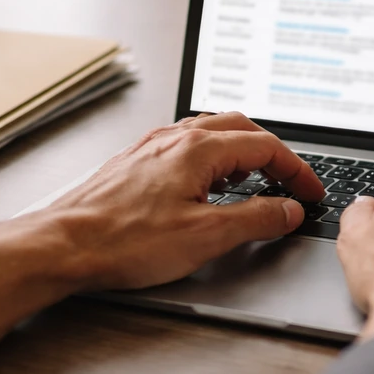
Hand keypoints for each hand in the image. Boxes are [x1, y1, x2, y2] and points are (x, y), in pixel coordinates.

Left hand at [46, 112, 325, 289]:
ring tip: (255, 183)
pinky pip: (186, 147)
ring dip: (242, 153)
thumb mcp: (206, 236)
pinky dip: (213, 160)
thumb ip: (256, 219)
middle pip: (241, 129)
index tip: (310, 192)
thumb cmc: (123, 241)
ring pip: (211, 134)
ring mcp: (152, 147)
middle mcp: (174, 138)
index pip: (266, 145)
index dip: (297, 170)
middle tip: (290, 182)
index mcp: (198, 148)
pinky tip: (207, 187)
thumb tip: (287, 210)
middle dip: (273, 154)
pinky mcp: (136, 162)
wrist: (62, 245)